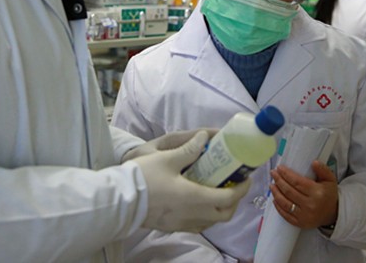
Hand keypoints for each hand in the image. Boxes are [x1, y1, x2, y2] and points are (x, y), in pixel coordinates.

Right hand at [129, 130, 250, 232]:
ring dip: (220, 208)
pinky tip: (198, 201)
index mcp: (195, 197)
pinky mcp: (171, 227)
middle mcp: (192, 215)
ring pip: (211, 221)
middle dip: (234, 201)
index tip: (246, 177)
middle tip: (233, 184)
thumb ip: (189, 149)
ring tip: (217, 191)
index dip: (241, 188)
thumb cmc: (143, 177)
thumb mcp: (167, 158)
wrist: (119, 200)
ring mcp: (182, 224)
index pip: (228, 198)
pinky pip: (197, 225)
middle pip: (224, 214)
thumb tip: (204, 137)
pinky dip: (205, 215)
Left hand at [270, 160, 337, 228]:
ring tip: (272, 185)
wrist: (333, 214)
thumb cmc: (329, 194)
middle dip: (278, 181)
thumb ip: (323, 169)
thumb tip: (313, 162)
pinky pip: (286, 215)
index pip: (297, 182)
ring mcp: (304, 216)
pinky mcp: (300, 223)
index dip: (286, 174)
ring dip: (276, 193)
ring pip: (285, 203)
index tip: (279, 168)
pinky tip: (274, 199)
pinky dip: (278, 207)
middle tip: (273, 173)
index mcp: (317, 193)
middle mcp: (310, 205)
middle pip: (289, 191)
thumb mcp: (330, 180)